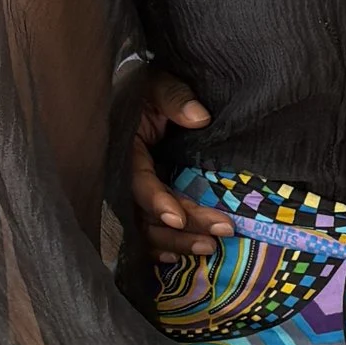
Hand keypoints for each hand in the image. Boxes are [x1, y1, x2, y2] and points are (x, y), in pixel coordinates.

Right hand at [129, 69, 230, 266]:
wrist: (141, 94)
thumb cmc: (150, 89)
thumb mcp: (160, 85)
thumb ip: (176, 98)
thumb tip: (200, 118)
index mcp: (126, 150)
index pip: (137, 181)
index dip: (156, 201)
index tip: (178, 218)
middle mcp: (125, 176)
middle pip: (146, 212)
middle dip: (181, 228)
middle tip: (220, 232)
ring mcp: (132, 192)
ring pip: (147, 228)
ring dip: (177, 242)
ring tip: (209, 247)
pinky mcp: (142, 201)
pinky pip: (145, 232)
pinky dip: (161, 248)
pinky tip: (180, 259)